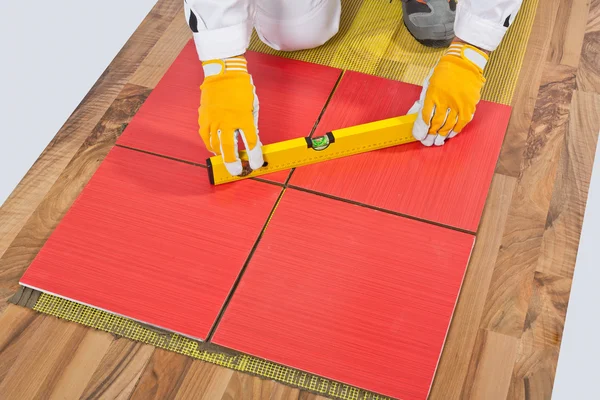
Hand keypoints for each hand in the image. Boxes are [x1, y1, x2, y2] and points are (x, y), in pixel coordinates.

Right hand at [199, 56, 263, 175]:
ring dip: (221, 155)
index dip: (254, 156)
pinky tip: (215, 148)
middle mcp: (227, 121)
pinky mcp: (204, 117)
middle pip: (229, 148)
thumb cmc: (241, 89)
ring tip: (226, 159)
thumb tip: (253, 142)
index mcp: (243, 117)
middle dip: (233, 163)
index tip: (255, 164)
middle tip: (236, 171)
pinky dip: (210, 144)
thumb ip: (252, 125)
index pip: (251, 143)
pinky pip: (205, 136)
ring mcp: (214, 120)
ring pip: (215, 145)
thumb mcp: (253, 106)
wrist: (223, 73)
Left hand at [409, 40, 488, 145]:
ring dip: (442, 136)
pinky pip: (462, 122)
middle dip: (430, 136)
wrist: (465, 61)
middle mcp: (445, 100)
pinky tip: (450, 135)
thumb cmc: (445, 71)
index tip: (418, 136)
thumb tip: (415, 115)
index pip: (424, 117)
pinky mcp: (469, 104)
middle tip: (427, 142)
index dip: (421, 130)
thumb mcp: (428, 83)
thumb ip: (423, 101)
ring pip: (449, 125)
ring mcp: (458, 103)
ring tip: (437, 142)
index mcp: (433, 94)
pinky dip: (456, 130)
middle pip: (436, 124)